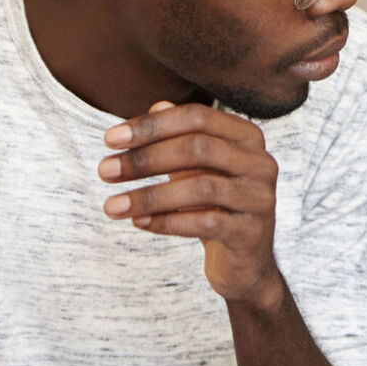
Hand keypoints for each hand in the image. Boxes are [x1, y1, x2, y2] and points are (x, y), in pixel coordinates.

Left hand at [99, 101, 283, 307]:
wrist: (243, 260)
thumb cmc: (215, 205)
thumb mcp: (196, 168)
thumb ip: (179, 136)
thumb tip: (156, 105)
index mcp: (247, 138)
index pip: (197, 117)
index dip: (152, 126)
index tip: (109, 140)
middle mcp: (261, 163)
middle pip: (198, 148)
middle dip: (145, 159)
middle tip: (104, 172)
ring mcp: (260, 199)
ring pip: (200, 187)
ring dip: (149, 196)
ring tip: (112, 206)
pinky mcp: (252, 233)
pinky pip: (205, 223)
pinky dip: (166, 222)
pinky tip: (139, 223)